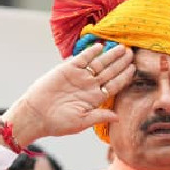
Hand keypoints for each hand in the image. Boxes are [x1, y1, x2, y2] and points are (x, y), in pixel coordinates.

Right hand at [3, 43, 134, 145]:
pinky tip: (100, 46)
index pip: (114, 85)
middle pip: (109, 72)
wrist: (36, 115)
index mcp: (95, 99)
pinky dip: (90, 52)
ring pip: (99, 63)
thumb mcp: (81, 122)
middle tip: (131, 53)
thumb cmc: (58, 123)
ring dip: (110, 55)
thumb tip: (118, 116)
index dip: (124, 77)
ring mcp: (79, 76)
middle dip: (121, 63)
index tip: (133, 69)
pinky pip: (82, 58)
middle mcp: (89, 86)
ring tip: (121, 48)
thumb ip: (99, 116)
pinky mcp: (67, 69)